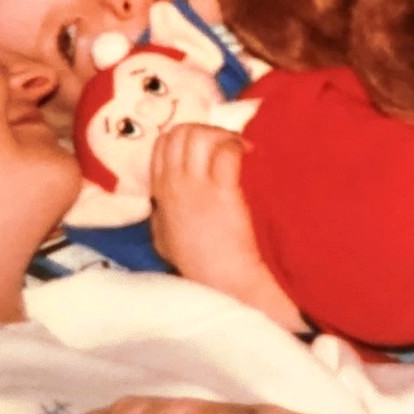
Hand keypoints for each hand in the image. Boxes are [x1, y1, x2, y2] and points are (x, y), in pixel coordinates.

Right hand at [150, 123, 302, 330]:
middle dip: (208, 131)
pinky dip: (239, 148)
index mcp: (160, 193)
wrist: (226, 283)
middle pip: (182, 133)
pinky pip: (226, 152)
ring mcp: (196, 188)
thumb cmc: (200, 266)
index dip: (187, 137)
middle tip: (229, 145)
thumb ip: (161, 215)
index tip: (208, 146)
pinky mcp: (222, 191)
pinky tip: (252, 157)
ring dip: (224, 137)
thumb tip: (160, 203)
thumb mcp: (164, 239)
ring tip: (242, 150)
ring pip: (201, 135)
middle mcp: (173, 185)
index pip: (163, 144)